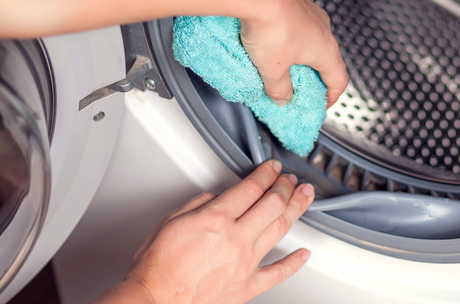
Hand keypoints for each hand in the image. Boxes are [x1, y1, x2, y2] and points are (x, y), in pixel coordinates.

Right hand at [98, 160, 314, 303]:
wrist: (155, 300)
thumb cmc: (158, 266)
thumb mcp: (172, 220)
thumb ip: (200, 203)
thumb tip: (217, 197)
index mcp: (216, 219)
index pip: (251, 188)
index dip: (266, 173)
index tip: (272, 168)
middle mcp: (236, 239)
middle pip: (272, 204)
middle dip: (285, 187)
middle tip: (291, 179)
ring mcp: (245, 263)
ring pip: (280, 230)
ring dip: (296, 209)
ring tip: (304, 197)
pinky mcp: (247, 286)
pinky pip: (278, 273)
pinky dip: (294, 262)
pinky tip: (304, 253)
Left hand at [233, 0, 348, 107]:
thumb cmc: (272, 26)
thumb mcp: (272, 70)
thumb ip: (279, 89)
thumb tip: (282, 98)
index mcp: (326, 49)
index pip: (339, 79)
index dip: (332, 95)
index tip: (322, 103)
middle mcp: (322, 27)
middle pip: (323, 56)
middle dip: (310, 72)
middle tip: (295, 83)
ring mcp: (308, 8)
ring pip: (307, 35)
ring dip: (296, 49)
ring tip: (274, 58)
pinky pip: (292, 18)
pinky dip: (284, 29)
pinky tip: (265, 34)